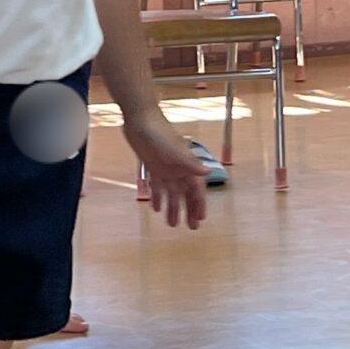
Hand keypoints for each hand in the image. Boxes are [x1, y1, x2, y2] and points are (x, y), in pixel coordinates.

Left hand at [127, 114, 208, 228]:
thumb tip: (209, 172)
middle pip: (186, 194)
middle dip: (189, 210)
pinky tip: (156, 209)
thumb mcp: (175, 151)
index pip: (196, 190)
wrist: (140, 120)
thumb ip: (191, 163)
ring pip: (172, 193)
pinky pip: (158, 186)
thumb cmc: (160, 134)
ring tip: (172, 224)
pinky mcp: (152, 167)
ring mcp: (165, 169)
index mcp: (187, 166)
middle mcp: (178, 169)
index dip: (199, 204)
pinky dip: (158, 197)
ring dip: (173, 207)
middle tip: (190, 228)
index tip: (200, 219)